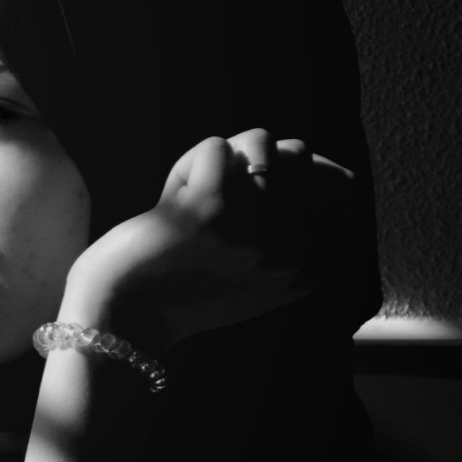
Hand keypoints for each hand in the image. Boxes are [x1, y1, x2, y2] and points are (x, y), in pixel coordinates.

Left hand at [57, 129, 353, 354]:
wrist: (118, 320)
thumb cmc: (177, 284)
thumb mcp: (253, 272)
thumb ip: (290, 224)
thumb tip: (310, 157)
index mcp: (305, 272)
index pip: (343, 185)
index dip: (302, 169)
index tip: (257, 190)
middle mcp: (289, 256)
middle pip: (299, 154)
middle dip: (253, 157)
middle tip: (216, 196)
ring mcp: (253, 234)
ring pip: (260, 141)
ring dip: (219, 159)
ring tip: (193, 199)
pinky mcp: (211, 213)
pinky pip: (215, 146)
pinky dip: (189, 163)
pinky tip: (171, 201)